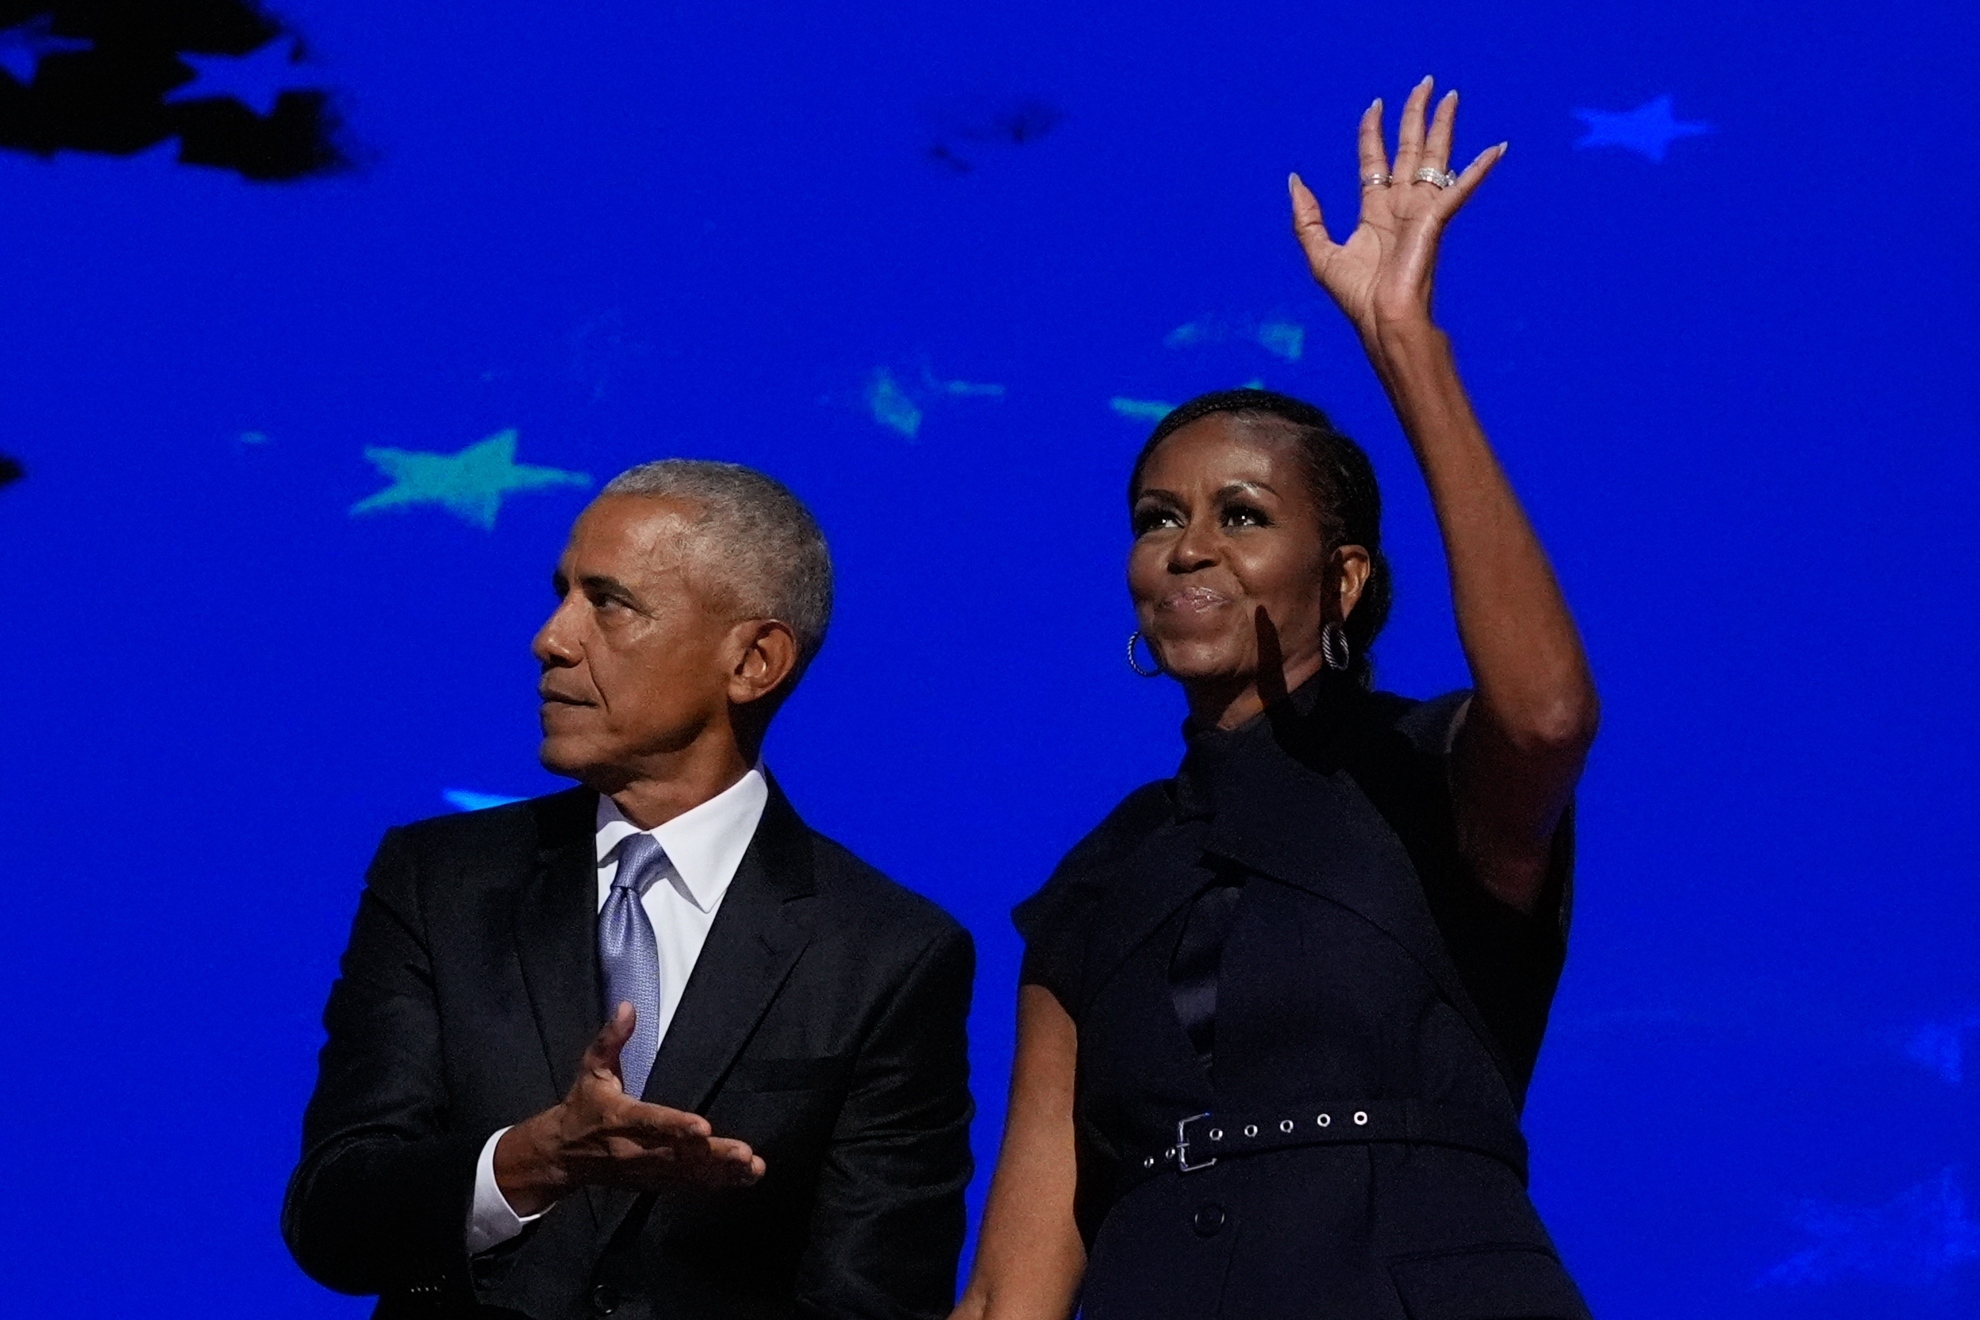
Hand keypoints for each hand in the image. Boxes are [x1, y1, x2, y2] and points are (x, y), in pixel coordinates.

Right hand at [494, 1003, 765, 1214]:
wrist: (562, 1156)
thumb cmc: (583, 1107)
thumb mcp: (591, 1069)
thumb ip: (611, 1039)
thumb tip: (627, 1006)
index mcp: (621, 1118)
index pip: (651, 1123)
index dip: (676, 1127)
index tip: (703, 1128)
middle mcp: (636, 1148)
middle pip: (678, 1154)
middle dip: (712, 1155)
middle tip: (744, 1153)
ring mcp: (647, 1169)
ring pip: (688, 1173)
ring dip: (722, 1172)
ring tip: (753, 1168)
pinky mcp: (655, 1181)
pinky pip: (689, 1184)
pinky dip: (718, 1183)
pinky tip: (745, 1179)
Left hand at [1288, 77, 1504, 334]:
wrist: (1383, 320)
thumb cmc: (1357, 297)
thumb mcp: (1319, 253)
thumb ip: (1307, 217)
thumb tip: (1294, 179)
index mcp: (1374, 212)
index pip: (1374, 160)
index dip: (1373, 132)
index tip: (1375, 106)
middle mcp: (1400, 206)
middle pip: (1409, 149)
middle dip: (1415, 115)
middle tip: (1424, 83)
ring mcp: (1421, 211)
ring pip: (1433, 157)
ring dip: (1443, 125)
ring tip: (1451, 95)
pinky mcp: (1436, 221)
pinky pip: (1459, 188)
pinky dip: (1479, 169)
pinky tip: (1497, 148)